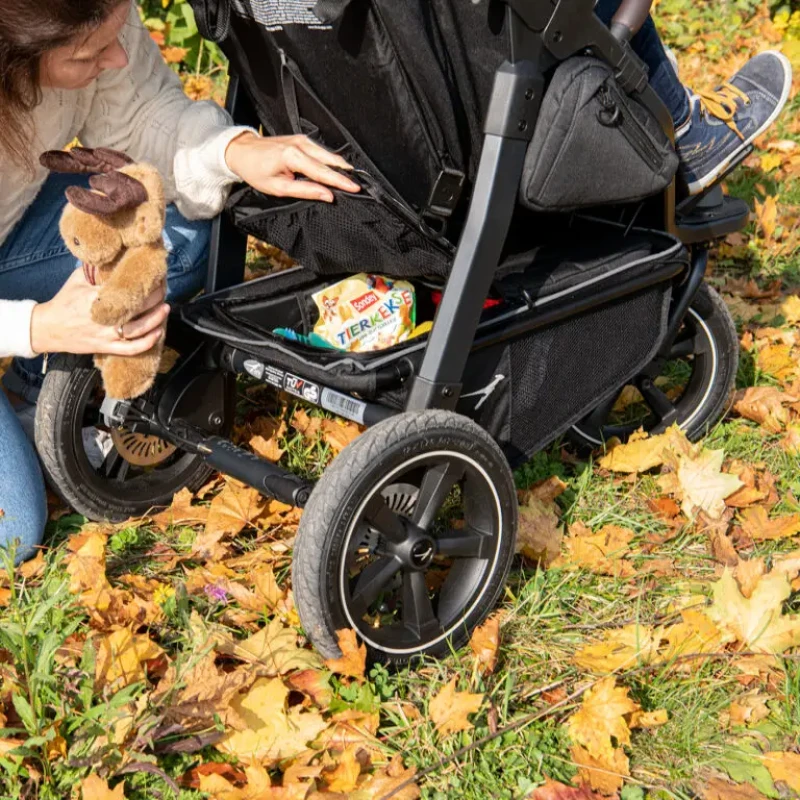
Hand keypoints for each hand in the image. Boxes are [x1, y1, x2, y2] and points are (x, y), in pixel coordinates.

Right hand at [30, 270, 168, 356]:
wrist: (48, 328)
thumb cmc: (64, 301)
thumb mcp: (78, 279)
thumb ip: (97, 269)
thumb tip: (118, 255)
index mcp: (96, 296)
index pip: (128, 288)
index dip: (145, 282)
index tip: (155, 275)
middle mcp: (104, 317)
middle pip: (138, 307)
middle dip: (155, 298)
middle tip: (163, 290)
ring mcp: (106, 335)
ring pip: (139, 329)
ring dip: (156, 318)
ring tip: (165, 308)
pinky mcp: (107, 348)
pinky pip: (132, 348)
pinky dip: (148, 342)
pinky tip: (158, 333)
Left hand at [224, 132, 360, 201]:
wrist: (242, 151)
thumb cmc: (256, 171)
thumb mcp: (278, 187)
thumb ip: (305, 190)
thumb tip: (327, 195)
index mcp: (293, 156)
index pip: (323, 172)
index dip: (341, 182)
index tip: (356, 188)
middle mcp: (301, 144)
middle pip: (331, 161)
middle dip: (346, 174)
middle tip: (360, 186)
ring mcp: (302, 139)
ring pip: (329, 155)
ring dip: (341, 168)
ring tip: (353, 180)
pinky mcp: (302, 139)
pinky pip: (323, 152)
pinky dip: (332, 162)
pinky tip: (339, 171)